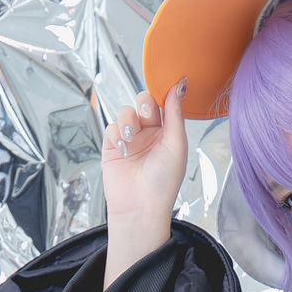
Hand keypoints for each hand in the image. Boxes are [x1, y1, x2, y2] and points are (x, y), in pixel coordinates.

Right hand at [101, 80, 187, 286]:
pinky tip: (122, 148)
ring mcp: (130, 140)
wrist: (140, 206)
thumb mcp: (176, 143)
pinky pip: (111, 127)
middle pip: (143, 102)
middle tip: (146, 113)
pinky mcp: (112, 147)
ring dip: (128, 120)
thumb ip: (175, 113)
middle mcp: (150, 134)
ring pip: (125, 112)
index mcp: (168, 132)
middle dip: (144, 103)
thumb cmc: (164, 181)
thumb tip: (180, 84)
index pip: (164, 104)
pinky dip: (116, 134)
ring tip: (131, 137)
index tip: (164, 86)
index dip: (163, 94)